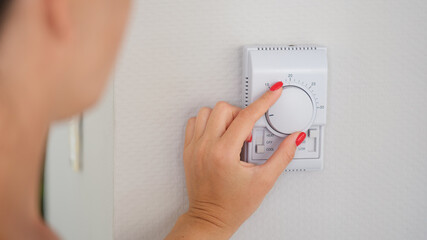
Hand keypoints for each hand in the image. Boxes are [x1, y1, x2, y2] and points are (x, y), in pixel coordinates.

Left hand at [165, 82, 305, 239]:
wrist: (210, 219)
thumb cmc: (233, 205)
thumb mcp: (264, 181)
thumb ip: (282, 156)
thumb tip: (294, 138)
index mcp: (225, 154)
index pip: (247, 117)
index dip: (264, 101)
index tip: (273, 92)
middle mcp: (206, 147)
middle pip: (224, 109)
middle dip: (241, 114)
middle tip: (248, 132)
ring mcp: (194, 148)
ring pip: (206, 112)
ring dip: (223, 116)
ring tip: (232, 133)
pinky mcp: (188, 151)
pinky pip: (194, 122)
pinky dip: (207, 122)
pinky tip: (217, 134)